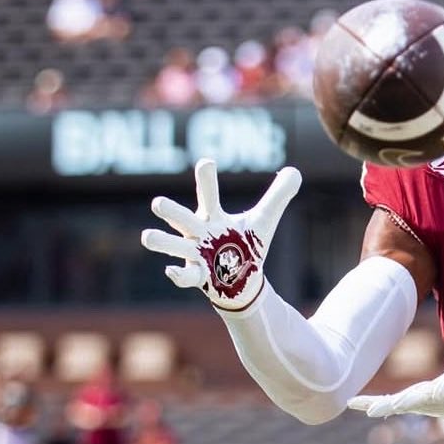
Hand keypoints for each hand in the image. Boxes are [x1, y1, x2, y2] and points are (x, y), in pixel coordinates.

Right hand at [140, 158, 300, 311]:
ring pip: (172, 246)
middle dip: (169, 210)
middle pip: (179, 217)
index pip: (207, 193)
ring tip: (147, 237)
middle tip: (158, 203)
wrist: (242, 280)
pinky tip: (170, 271)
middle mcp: (198, 232)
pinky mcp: (198, 276)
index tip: (208, 163)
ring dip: (161, 243)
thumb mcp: (263, 221)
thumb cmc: (245, 245)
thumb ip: (277, 196)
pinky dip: (177, 275)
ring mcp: (194, 254)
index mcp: (212, 215)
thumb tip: (295, 172)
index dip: (206, 178)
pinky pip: (184, 277)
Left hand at [348, 295, 443, 427]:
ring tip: (354, 404)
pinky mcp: (419, 404)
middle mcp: (435, 399)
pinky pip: (395, 404)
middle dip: (389, 404)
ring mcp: (425, 404)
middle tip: (369, 408)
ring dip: (376, 404)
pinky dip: (378, 404)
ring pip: (397, 405)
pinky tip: (359, 405)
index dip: (418, 395)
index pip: (434, 390)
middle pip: (409, 401)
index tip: (399, 402)